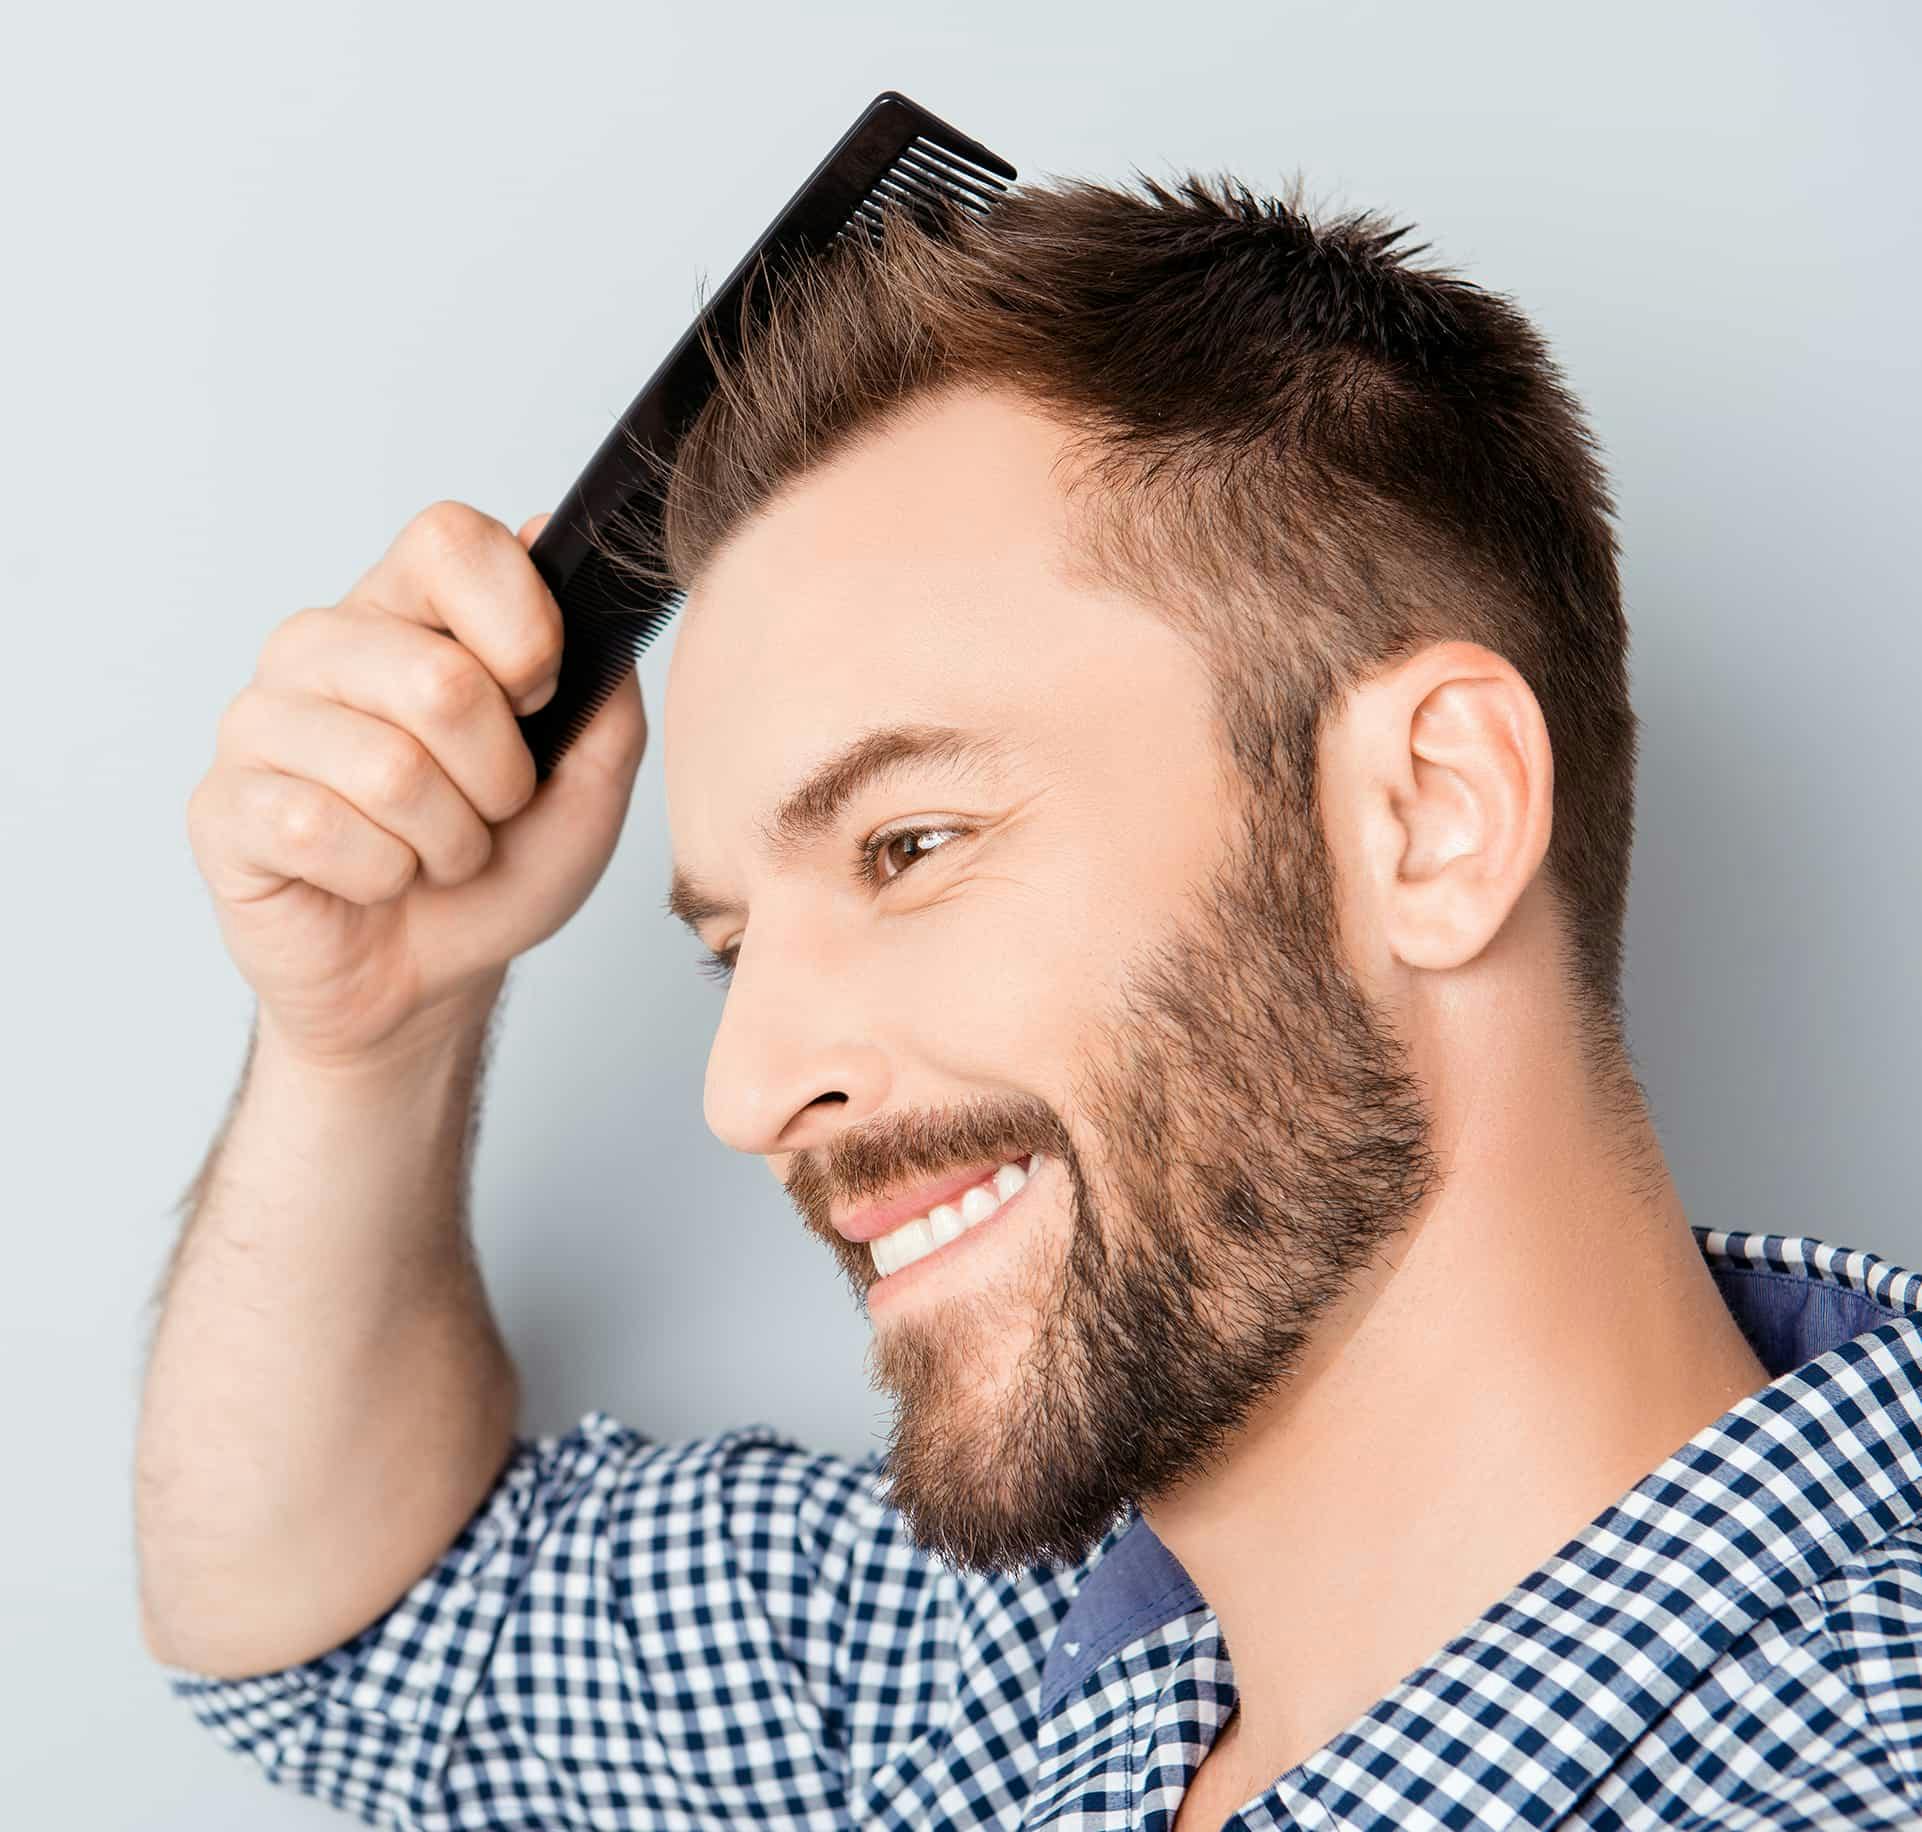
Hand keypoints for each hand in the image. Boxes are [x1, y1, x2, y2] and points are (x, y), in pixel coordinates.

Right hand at [186, 501, 647, 1067]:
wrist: (429, 976)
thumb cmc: (504, 864)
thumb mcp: (590, 779)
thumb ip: (600, 684)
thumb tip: (565, 562)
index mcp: (409, 609)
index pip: (449, 539)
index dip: (522, 626)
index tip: (541, 698)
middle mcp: (322, 644)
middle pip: (440, 680)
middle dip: (500, 780)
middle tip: (489, 811)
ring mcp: (261, 721)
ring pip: (390, 770)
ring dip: (448, 842)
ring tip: (435, 853)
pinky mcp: (223, 806)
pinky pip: (323, 832)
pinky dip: (385, 877)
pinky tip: (374, 880)